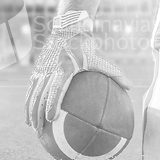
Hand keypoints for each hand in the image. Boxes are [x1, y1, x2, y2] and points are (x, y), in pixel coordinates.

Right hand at [24, 14, 132, 136]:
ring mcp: (42, 69)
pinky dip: (29, 99)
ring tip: (30, 125)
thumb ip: (114, 73)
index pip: (56, 89)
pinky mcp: (38, 68)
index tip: (51, 119)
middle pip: (40, 94)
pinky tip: (29, 111)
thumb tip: (130, 86)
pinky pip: (32, 87)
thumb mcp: (101, 58)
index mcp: (65, 68)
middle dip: (36, 113)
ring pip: (33, 92)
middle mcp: (50, 69)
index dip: (52, 104)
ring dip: (29, 109)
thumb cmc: (86, 46)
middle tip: (37, 129)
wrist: (68, 29)